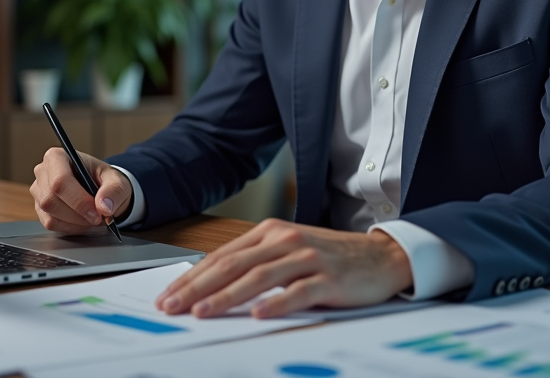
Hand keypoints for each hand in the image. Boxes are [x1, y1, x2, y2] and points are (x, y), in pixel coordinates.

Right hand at [30, 147, 132, 233]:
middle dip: (78, 213)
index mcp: (58, 157)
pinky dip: (70, 227)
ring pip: (50, 215)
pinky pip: (50, 224)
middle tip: (98, 217)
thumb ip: (113, 190)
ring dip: (76, 222)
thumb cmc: (104, 180)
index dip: (78, 200)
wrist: (100, 189)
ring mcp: (38, 191)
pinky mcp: (39, 208)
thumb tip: (104, 206)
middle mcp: (43, 171)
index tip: (97, 212)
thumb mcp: (116, 180)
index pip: (60, 181)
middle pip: (51, 200)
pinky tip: (82, 221)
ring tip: (93, 217)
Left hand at [154, 219, 412, 318]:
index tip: (169, 295)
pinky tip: (258, 314)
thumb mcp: (288, 253)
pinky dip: (277, 304)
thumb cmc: (329, 258)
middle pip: (233, 265)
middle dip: (198, 287)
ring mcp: (307, 257)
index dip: (192, 277)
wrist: (380, 256)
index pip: (222, 257)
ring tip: (203, 312)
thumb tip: (210, 284)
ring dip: (227, 296)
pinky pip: (299, 292)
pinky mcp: (329, 278)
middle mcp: (285, 240)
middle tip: (173, 306)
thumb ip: (255, 264)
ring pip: (259, 278)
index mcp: (270, 233)